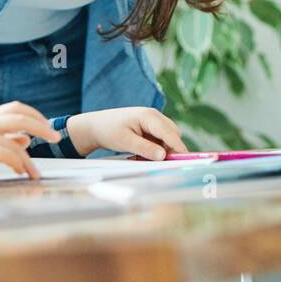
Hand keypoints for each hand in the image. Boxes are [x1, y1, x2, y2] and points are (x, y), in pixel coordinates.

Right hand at [0, 101, 60, 184]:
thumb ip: (5, 138)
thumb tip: (26, 140)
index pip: (17, 108)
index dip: (35, 115)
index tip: (48, 126)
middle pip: (21, 118)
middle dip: (42, 128)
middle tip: (57, 138)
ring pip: (16, 143)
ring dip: (29, 160)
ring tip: (35, 173)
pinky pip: (6, 155)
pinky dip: (17, 163)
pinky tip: (20, 172)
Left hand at [65, 108, 185, 159]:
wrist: (95, 126)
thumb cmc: (108, 131)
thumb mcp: (126, 142)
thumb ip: (146, 148)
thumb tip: (163, 156)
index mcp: (149, 116)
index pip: (170, 133)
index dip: (179, 147)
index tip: (185, 161)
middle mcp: (154, 116)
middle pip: (172, 135)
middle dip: (170, 150)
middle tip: (161, 165)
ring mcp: (152, 122)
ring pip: (166, 139)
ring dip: (160, 151)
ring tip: (141, 159)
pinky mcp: (149, 128)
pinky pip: (158, 141)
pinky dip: (154, 150)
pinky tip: (139, 156)